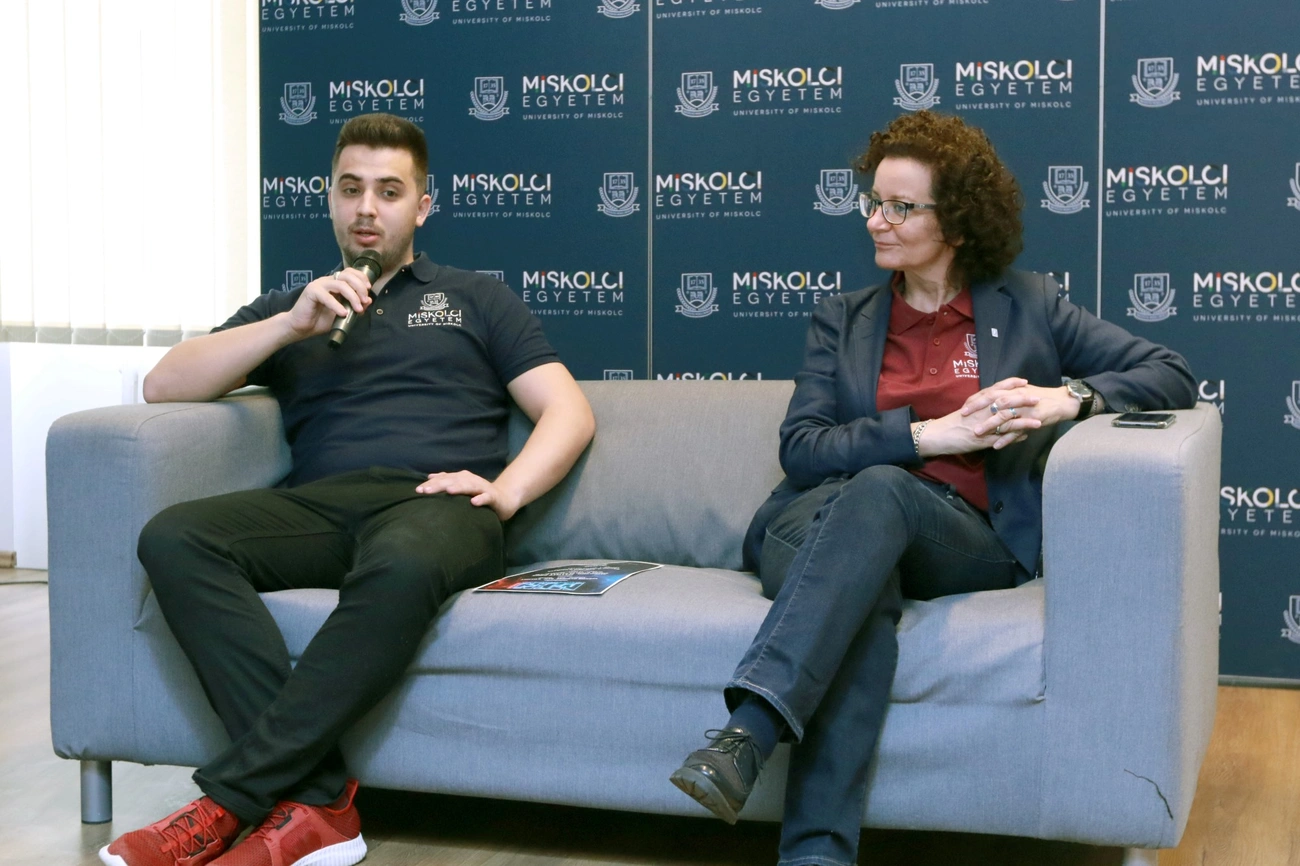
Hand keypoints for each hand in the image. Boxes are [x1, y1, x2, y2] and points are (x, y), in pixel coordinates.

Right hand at [285, 268, 373, 336]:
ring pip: (340, 284)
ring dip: (352, 296)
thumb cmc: (321, 320)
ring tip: (357, 309)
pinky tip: (343, 313)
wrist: (302, 327)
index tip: (369, 289)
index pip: (350, 272)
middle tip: (364, 301)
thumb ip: (355, 307)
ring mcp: (319, 285)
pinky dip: (337, 305)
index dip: (361, 278)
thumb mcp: (343, 313)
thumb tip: (369, 300)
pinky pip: (327, 296)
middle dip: (360, 287)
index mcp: (335, 283)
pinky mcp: (311, 292)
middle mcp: (327, 281)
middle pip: (347, 276)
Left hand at [417, 471, 521, 520]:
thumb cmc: (480, 493)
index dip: (431, 484)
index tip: (418, 490)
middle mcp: (471, 480)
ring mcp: (482, 488)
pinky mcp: (493, 497)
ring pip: (469, 487)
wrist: (505, 498)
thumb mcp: (462, 486)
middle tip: (426, 491)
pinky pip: (487, 497)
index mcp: (462, 478)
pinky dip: (481, 499)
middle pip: (454, 481)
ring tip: (448, 491)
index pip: (444, 479)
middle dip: (439, 485)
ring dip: (459, 488)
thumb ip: (447, 481)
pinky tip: (474, 502)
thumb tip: (430, 477)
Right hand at [918, 378, 1042, 454]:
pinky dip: (1015, 435)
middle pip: (1005, 402)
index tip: (1024, 381)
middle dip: (1022, 399)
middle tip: (1037, 396)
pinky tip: (1027, 435)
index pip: (996, 389)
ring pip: (1006, 419)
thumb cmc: (951, 423)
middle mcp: (981, 411)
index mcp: (977, 402)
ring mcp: (983, 424)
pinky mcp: (983, 438)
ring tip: (1039, 418)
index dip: (1011, 384)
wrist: (938, 435)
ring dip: (1024, 419)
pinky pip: (1002, 437)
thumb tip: (994, 404)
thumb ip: (980, 407)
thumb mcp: (967, 411)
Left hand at [960, 380, 1081, 437]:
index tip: (963, 407)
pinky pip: (1018, 430)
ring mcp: (1025, 409)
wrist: (1062, 402)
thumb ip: (1006, 395)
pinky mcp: (1033, 419)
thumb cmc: (1040, 397)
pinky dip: (1007, 439)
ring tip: (977, 433)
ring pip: (1004, 416)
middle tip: (964, 417)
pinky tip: (996, 446)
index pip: (991, 392)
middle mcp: (1018, 397)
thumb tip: (988, 398)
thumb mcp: (1022, 392)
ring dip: (990, 425)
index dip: (976, 399)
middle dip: (978, 409)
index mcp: (1013, 390)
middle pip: (994, 402)